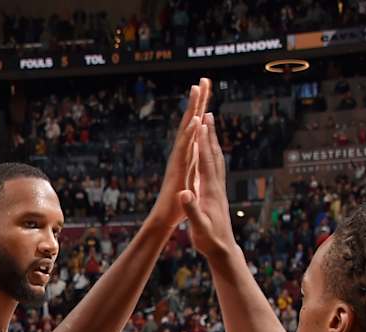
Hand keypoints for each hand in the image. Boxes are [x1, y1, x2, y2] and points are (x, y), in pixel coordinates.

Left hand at [149, 78, 211, 230]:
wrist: (163, 215)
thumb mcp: (179, 204)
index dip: (193, 128)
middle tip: (202, 81)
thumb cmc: (173, 211)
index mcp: (180, 164)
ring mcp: (183, 153)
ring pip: (190, 123)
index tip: (199, 112)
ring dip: (196, 104)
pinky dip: (198, 119)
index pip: (186, 141)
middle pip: (188, 123)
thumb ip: (183, 196)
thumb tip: (182, 192)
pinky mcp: (186, 155)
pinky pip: (193, 132)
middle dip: (196, 103)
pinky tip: (202, 110)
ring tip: (201, 86)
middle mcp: (180, 154)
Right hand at [178, 107, 237, 262]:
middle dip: (211, 134)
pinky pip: (216, 169)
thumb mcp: (198, 227)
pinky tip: (210, 153)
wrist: (223, 250)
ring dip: (213, 142)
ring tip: (211, 127)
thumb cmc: (209, 240)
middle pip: (215, 155)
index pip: (206, 161)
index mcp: (210, 191)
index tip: (200, 122)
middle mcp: (217, 186)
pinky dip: (213, 156)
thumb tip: (184, 194)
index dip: (203, 142)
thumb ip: (191, 210)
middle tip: (208, 113)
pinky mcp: (218, 194)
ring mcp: (219, 190)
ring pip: (217, 160)